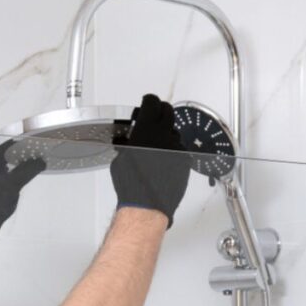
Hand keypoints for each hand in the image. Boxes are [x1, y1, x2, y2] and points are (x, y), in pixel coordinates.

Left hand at [0, 134, 46, 238]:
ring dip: (11, 155)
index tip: (24, 134)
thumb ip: (28, 170)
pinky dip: (8, 164)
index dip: (10, 135)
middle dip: (13, 145)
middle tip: (29, 144)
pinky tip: (20, 167)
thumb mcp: (13, 184)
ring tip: (27, 154)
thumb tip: (41, 161)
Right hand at [110, 94, 190, 228]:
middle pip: (168, 111)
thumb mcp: (121, 159)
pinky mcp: (184, 159)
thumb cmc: (131, 184)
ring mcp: (176, 147)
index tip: (147, 103)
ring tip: (156, 144)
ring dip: (166, 133)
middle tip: (154, 115)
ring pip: (174, 131)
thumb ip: (127, 144)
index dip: (149, 101)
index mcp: (146, 130)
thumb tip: (128, 142)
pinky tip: (163, 159)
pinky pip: (179, 148)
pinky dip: (172, 149)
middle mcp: (164, 135)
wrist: (147, 204)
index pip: (153, 103)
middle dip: (160, 111)